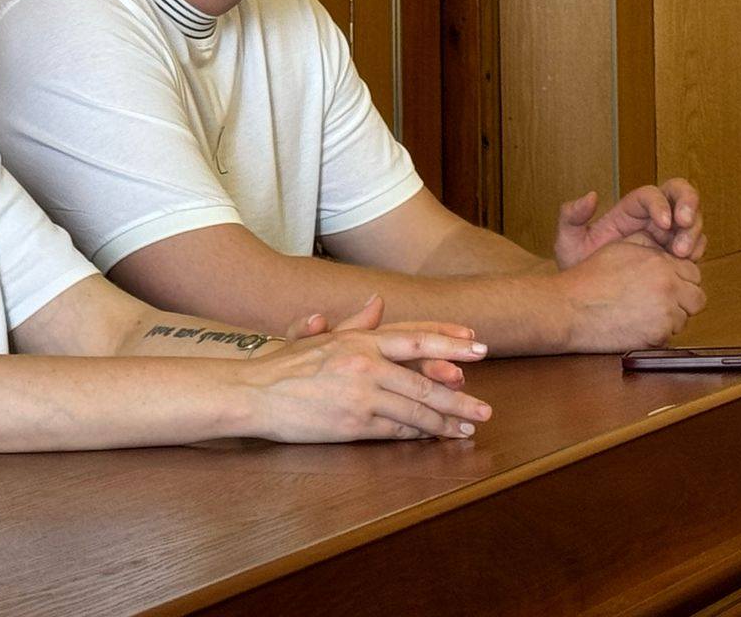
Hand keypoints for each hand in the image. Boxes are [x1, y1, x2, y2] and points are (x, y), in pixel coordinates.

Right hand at [246, 304, 491, 442]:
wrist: (254, 394)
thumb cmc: (284, 365)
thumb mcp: (319, 336)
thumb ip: (354, 321)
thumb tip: (379, 302)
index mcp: (359, 339)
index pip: (415, 336)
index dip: (450, 341)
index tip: (478, 346)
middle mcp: (366, 363)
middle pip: (425, 379)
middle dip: (459, 394)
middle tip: (486, 405)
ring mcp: (361, 395)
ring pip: (416, 409)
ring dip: (445, 421)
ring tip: (468, 427)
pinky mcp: (354, 424)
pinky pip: (396, 430)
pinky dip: (418, 434)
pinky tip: (434, 438)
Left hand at [554, 178, 705, 268]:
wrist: (589, 298)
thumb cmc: (578, 266)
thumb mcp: (568, 241)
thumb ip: (571, 216)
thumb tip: (590, 196)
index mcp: (629, 210)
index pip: (651, 194)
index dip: (661, 203)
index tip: (663, 222)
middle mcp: (651, 218)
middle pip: (679, 195)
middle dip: (688, 205)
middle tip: (684, 224)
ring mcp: (667, 236)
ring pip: (692, 220)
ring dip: (693, 232)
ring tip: (684, 253)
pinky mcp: (675, 256)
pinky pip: (695, 246)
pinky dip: (697, 250)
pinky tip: (687, 263)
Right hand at [557, 240, 705, 351]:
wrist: (569, 308)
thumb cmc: (587, 280)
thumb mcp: (618, 249)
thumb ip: (648, 248)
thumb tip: (665, 249)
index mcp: (659, 262)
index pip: (693, 273)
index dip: (679, 281)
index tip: (665, 288)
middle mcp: (667, 284)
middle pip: (697, 297)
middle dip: (682, 302)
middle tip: (659, 305)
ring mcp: (665, 310)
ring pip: (685, 318)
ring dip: (670, 319)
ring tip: (642, 315)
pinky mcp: (658, 334)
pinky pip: (670, 336)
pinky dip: (656, 334)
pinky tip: (635, 327)